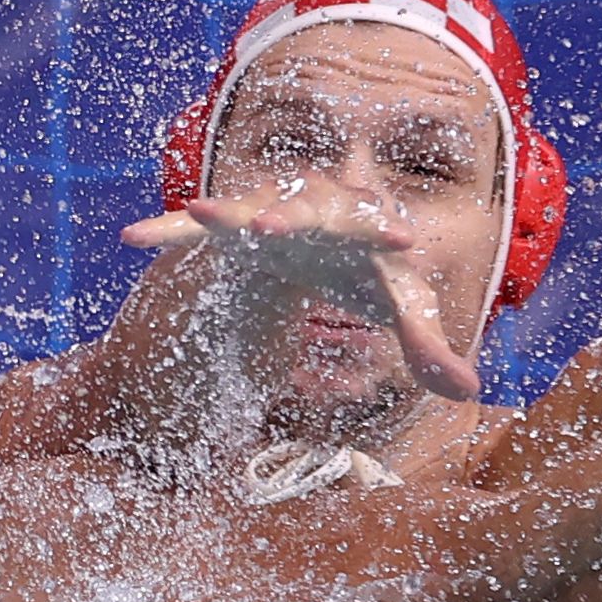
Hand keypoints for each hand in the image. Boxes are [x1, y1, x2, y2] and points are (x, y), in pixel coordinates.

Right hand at [122, 177, 482, 401]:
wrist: (321, 239)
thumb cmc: (369, 273)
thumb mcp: (400, 309)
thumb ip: (428, 347)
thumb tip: (469, 394)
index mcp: (363, 226)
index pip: (377, 227)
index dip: (387, 234)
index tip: (402, 241)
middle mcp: (316, 209)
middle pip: (306, 208)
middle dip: (291, 213)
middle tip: (277, 224)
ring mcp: (267, 213)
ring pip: (244, 207)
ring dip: (224, 211)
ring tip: (201, 213)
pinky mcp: (228, 227)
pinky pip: (193, 229)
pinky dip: (166, 230)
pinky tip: (132, 238)